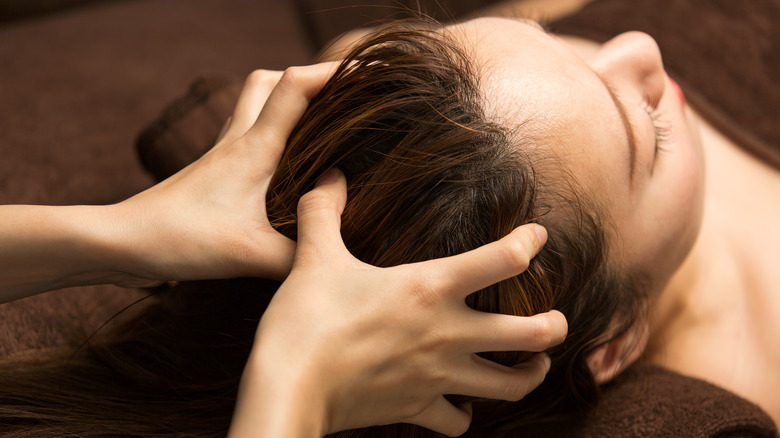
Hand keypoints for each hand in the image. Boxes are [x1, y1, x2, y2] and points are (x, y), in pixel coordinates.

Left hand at [106, 63, 336, 283]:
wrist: (123, 242)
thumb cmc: (181, 239)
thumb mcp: (251, 254)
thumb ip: (300, 256)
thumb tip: (334, 257)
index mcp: (253, 147)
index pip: (295, 86)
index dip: (333, 71)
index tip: (367, 73)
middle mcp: (237, 141)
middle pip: (269, 81)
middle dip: (306, 79)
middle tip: (338, 100)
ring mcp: (220, 155)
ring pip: (253, 105)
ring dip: (284, 103)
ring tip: (316, 127)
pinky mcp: (211, 173)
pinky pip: (244, 136)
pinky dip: (268, 135)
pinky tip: (282, 168)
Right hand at [228, 170, 567, 437]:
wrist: (288, 389)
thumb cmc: (305, 320)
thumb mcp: (314, 257)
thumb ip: (323, 211)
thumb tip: (329, 176)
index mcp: (430, 287)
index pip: (504, 258)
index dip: (529, 242)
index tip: (537, 236)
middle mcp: (448, 333)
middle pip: (533, 334)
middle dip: (555, 326)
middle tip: (556, 320)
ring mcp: (438, 376)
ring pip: (512, 386)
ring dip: (530, 375)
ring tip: (534, 364)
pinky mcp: (418, 409)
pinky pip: (457, 423)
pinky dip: (463, 416)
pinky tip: (460, 406)